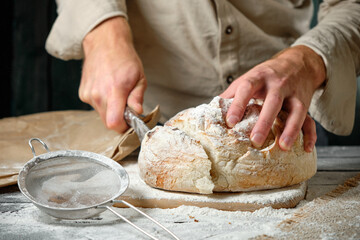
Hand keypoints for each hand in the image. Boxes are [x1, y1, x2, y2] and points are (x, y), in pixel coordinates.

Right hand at [80, 17, 145, 132]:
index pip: (114, 123)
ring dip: (111, 110)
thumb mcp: (139, 77)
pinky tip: (107, 89)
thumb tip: (137, 112)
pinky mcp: (82, 94)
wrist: (104, 43)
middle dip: (119, 119)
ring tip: (117, 93)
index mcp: (114, 91)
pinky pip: (95, 107)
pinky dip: (103, 103)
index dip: (123, 128)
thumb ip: (137, 97)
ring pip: (102, 115)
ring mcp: (88, 94)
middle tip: (127, 106)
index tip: (130, 123)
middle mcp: (98, 94)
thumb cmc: (124, 59)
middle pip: (108, 122)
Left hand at [220, 45, 325, 151]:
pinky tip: (306, 148)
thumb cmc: (265, 75)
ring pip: (297, 110)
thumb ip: (232, 93)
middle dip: (264, 121)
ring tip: (283, 147)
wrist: (297, 62)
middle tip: (255, 141)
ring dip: (291, 129)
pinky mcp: (306, 101)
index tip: (230, 122)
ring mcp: (294, 93)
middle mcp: (278, 84)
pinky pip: (310, 119)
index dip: (238, 104)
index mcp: (259, 76)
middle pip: (273, 101)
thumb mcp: (248, 77)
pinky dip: (310, 134)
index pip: (247, 88)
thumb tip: (211, 111)